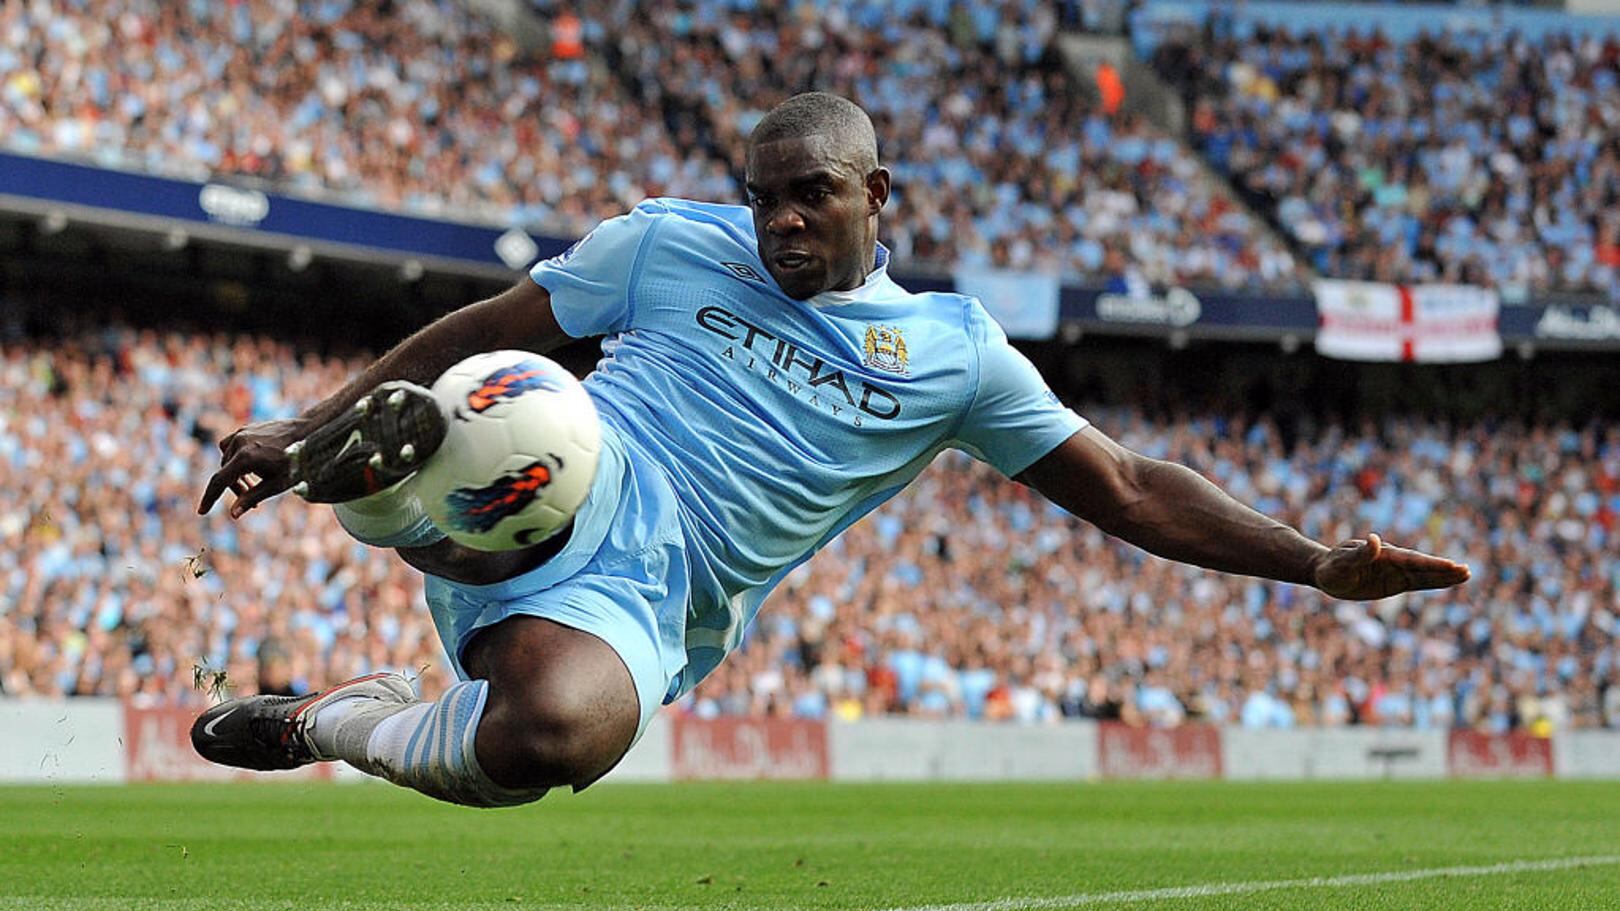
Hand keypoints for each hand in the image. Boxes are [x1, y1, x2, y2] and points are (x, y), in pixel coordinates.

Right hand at [197, 418, 310, 517]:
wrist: (307, 433)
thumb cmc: (295, 461)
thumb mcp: (277, 484)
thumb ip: (253, 497)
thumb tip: (233, 514)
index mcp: (246, 457)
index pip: (219, 481)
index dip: (209, 498)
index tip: (202, 511)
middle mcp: (240, 442)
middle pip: (225, 472)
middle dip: (235, 488)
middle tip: (250, 500)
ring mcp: (241, 433)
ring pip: (227, 460)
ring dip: (236, 474)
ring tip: (254, 483)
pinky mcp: (245, 429)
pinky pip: (231, 447)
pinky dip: (236, 459)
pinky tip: (252, 466)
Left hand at [1312, 533, 1470, 600]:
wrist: (1326, 571)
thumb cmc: (1331, 566)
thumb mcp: (1341, 562)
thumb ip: (1359, 554)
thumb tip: (1375, 539)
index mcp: (1382, 554)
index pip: (1410, 560)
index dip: (1430, 564)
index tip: (1449, 565)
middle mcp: (1393, 561)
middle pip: (1422, 566)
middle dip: (1443, 569)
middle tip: (1466, 571)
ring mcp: (1396, 571)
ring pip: (1424, 574)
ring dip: (1444, 575)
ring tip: (1467, 574)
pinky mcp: (1396, 582)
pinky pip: (1418, 582)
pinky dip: (1434, 582)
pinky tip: (1451, 580)